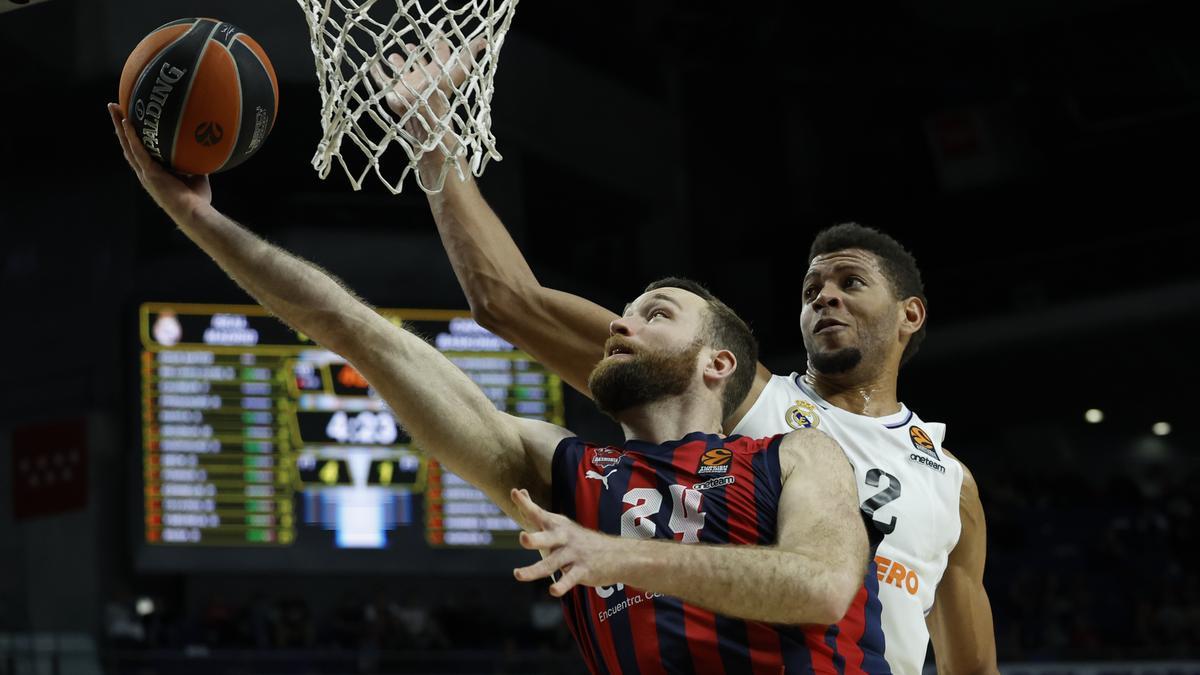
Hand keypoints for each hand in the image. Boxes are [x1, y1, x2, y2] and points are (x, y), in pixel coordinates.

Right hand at [108, 103, 211, 221]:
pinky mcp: (150, 174)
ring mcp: (145, 173)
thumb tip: (204, 148)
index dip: (130, 136)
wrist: (194, 213)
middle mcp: (144, 172)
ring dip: (119, 125)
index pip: (137, 151)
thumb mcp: (197, 176)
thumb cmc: (197, 200)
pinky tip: (126, 122)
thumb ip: (195, 163)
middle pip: (126, 144)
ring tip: (113, 107)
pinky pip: (138, 151)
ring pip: (127, 144)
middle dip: (118, 125)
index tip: (126, 121)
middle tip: (113, 107)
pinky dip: (132, 137)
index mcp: (152, 172)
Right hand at [369, 37, 486, 121]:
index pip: (438, 56)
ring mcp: (405, 84)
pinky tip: (372, 64)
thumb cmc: (440, 92)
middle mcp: (420, 77)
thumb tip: (485, 42)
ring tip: (392, 55)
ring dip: (396, 63)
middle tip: (411, 45)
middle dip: (415, 53)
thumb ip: (468, 55)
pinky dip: (376, 72)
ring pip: (400, 70)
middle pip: (417, 63)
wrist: (423, 115)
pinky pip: (381, 80)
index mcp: (434, 72)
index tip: (436, 36)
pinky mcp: (392, 92)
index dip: (438, 46)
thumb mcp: (456, 70)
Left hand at [510, 488, 622, 596]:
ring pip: (552, 563)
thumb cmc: (579, 539)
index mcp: (556, 526)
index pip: (539, 514)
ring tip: (518, 574)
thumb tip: (519, 491)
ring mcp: (574, 554)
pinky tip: (553, 590)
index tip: (514, 493)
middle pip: (547, 538)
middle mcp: (564, 538)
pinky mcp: (583, 571)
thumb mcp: (559, 523)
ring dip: (534, 570)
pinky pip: (570, 579)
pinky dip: (561, 585)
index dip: (526, 504)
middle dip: (534, 539)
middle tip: (522, 537)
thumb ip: (536, 512)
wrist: (618, 554)